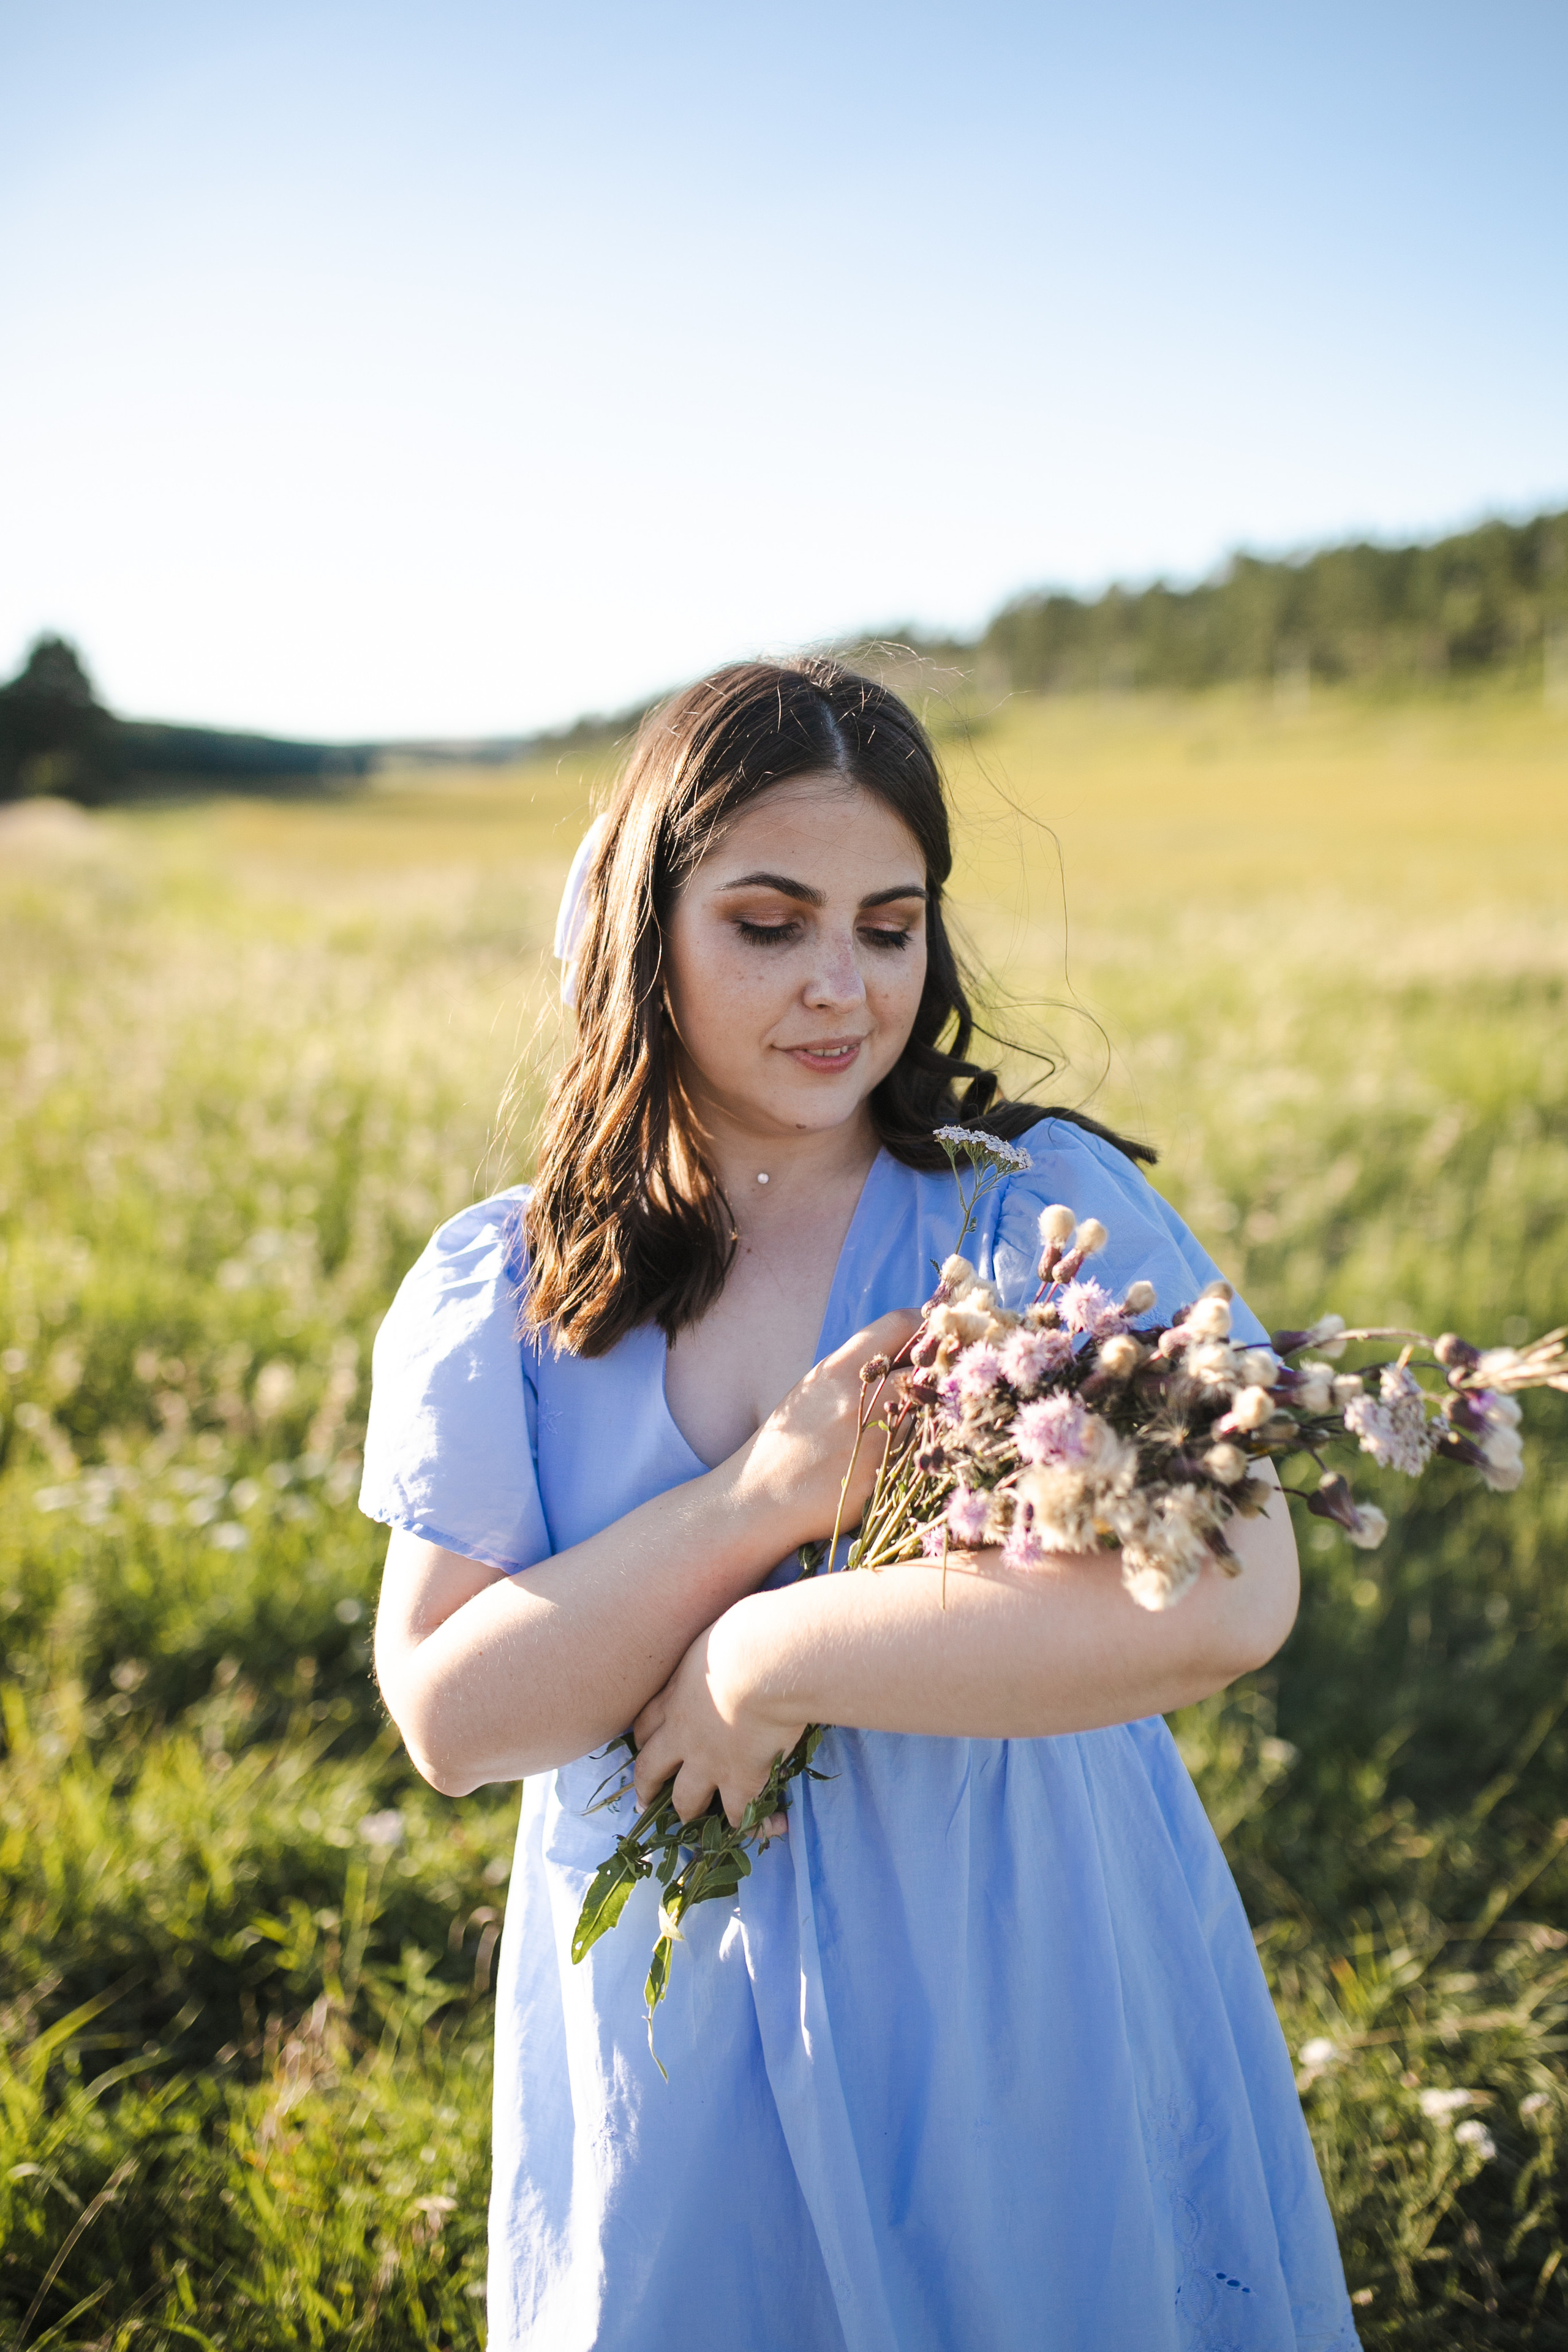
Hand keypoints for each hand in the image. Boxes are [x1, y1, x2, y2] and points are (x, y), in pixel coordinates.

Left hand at [631, 1601, 805, 1828]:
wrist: (761, 1663)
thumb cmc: (743, 1636)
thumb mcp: (717, 1638)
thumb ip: (716, 1652)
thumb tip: (736, 1637)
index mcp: (674, 1696)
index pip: (646, 1723)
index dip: (642, 1740)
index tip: (641, 1748)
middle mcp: (681, 1734)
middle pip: (651, 1767)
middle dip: (646, 1786)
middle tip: (643, 1802)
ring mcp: (708, 1761)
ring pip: (687, 1798)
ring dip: (688, 1812)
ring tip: (692, 1824)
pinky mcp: (740, 1780)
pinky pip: (740, 1814)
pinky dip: (752, 1825)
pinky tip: (768, 1829)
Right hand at [733, 1308, 919, 1552]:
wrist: (761, 1498)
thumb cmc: (787, 1443)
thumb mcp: (814, 1390)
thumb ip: (856, 1369)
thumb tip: (905, 1350)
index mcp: (838, 1369)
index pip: (899, 1323)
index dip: (926, 1323)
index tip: (935, 1332)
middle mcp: (861, 1397)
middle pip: (926, 1365)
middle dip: (937, 1370)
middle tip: (940, 1378)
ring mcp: (878, 1436)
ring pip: (931, 1410)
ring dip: (932, 1413)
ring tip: (918, 1423)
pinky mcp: (889, 1473)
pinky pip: (924, 1449)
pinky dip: (923, 1447)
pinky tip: (907, 1455)